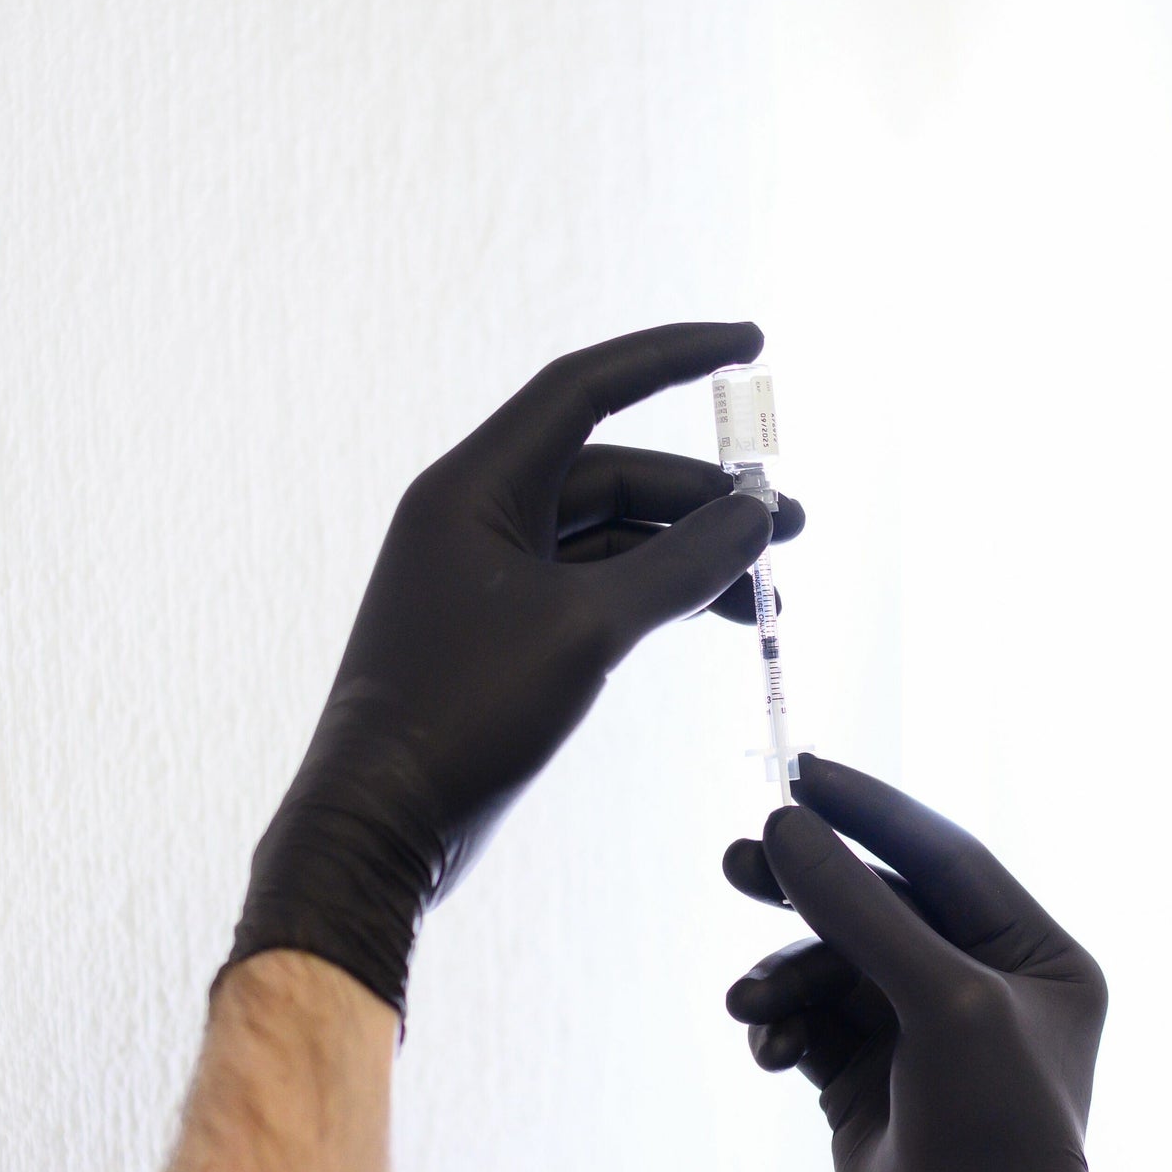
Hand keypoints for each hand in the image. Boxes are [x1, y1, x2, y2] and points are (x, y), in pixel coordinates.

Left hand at [230, 321, 804, 1008]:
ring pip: (612, 536)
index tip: (752, 345)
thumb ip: (680, 564)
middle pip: (614, 472)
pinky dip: (658, 594)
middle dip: (705, 496)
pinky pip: (597, 587)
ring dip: (691, 554)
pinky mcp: (504, 634)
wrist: (380, 826)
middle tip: (790, 529)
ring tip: (770, 591)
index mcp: (474, 486)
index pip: (587, 389)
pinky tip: (718, 615)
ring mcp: (490, 578)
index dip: (672, 357)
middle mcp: (478, 516)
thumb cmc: (462, 715)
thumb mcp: (588, 630)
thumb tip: (756, 516)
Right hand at [723, 754, 1171, 1171]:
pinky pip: (807, 1022)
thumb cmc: (997, 1138)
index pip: (943, 856)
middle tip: (733, 861)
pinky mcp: (865, 1085)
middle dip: (807, 888)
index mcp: (1035, 956)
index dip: (870, 813)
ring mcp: (920, 1039)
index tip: (799, 775)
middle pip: (877, 904)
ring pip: (830, 966)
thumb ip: (863, 911)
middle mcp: (982, 989)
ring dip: (783, 975)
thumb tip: (786, 829)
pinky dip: (780, 1024)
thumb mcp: (941, 1003)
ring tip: (749, 1005)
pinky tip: (768, 1049)